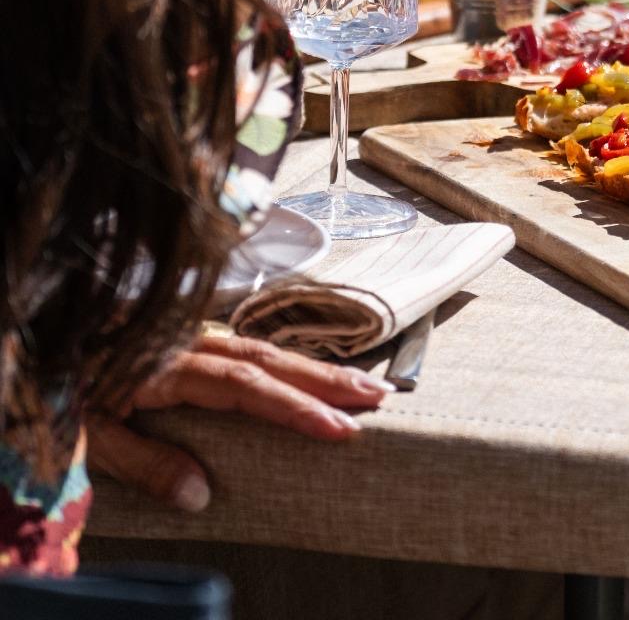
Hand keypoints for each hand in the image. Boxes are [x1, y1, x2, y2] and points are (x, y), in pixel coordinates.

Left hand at [86, 330, 391, 513]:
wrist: (49, 331)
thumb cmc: (66, 387)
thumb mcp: (90, 436)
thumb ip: (146, 461)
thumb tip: (202, 494)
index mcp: (171, 366)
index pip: (247, 388)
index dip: (295, 408)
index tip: (339, 427)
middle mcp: (193, 344)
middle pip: (272, 361)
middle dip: (329, 381)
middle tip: (381, 398)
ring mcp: (196, 336)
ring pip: (269, 350)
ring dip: (319, 369)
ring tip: (367, 386)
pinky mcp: (194, 338)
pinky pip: (254, 347)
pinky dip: (292, 361)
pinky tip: (315, 375)